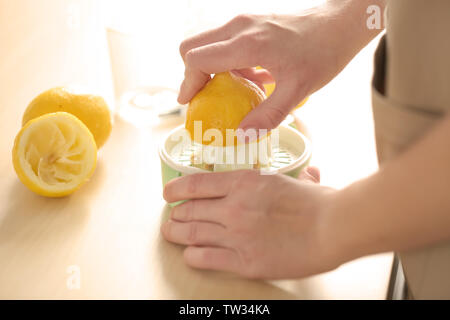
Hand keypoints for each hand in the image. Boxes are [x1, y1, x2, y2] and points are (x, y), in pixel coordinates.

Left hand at [161, 167, 340, 278]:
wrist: (333, 228)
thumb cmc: (320, 204)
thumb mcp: (302, 182)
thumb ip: (299, 178)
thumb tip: (311, 175)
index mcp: (244, 182)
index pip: (196, 184)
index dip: (176, 189)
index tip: (169, 194)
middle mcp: (234, 207)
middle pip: (189, 210)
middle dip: (175, 215)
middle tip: (170, 219)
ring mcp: (236, 235)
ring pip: (192, 234)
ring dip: (176, 234)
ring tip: (170, 234)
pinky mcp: (244, 261)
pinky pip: (206, 258)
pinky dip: (193, 256)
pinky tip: (190, 255)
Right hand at [178, 2, 378, 130]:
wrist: (341, 23)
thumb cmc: (323, 53)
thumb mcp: (298, 90)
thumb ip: (268, 115)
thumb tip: (241, 135)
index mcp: (247, 44)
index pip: (197, 59)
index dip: (187, 84)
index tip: (189, 105)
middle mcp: (239, 27)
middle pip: (192, 47)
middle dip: (192, 75)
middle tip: (206, 98)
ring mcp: (244, 21)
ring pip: (206, 43)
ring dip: (209, 68)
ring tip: (230, 91)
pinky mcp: (251, 23)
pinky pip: (224, 42)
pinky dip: (225, 61)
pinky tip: (249, 78)